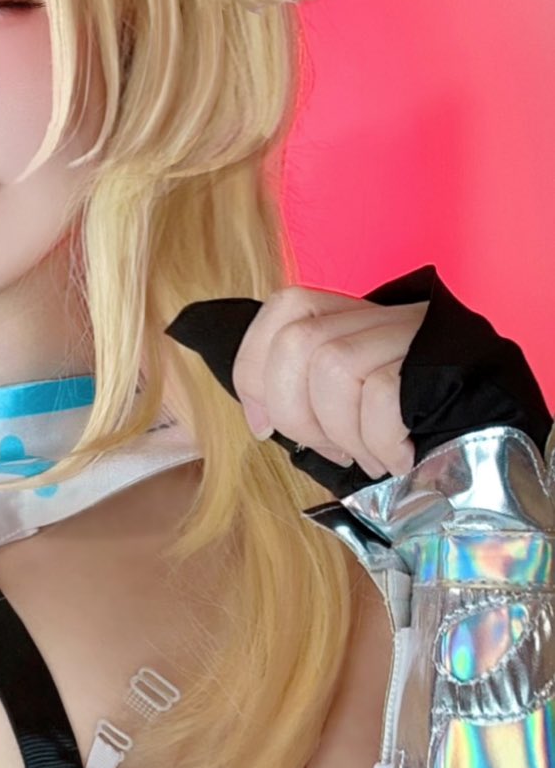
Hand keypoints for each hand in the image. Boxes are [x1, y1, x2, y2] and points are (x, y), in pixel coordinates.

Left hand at [231, 286, 428, 479]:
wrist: (509, 454)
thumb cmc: (422, 439)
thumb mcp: (356, 416)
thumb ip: (311, 401)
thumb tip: (260, 420)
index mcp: (361, 320)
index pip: (287, 308)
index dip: (257, 367)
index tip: (264, 427)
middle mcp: (389, 314)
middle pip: (299, 341)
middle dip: (297, 413)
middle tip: (331, 450)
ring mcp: (418, 332)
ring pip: (333, 366)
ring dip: (343, 433)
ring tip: (370, 458)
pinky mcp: (444, 360)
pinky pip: (382, 393)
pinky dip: (379, 439)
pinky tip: (399, 459)